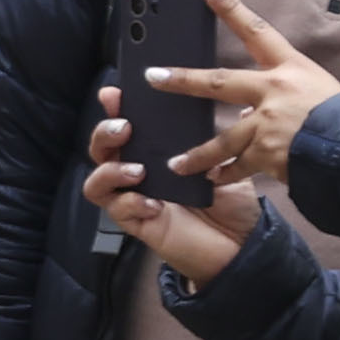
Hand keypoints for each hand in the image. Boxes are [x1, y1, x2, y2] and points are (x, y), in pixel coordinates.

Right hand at [85, 90, 245, 285]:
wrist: (242, 247)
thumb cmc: (233, 206)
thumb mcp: (229, 164)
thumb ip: (223, 138)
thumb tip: (239, 109)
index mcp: (156, 153)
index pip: (126, 126)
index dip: (114, 108)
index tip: (116, 92)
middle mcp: (140, 173)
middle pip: (101, 149)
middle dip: (104, 133)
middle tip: (124, 127)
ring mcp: (135, 199)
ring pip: (97, 181)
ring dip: (111, 170)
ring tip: (138, 170)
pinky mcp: (137, 224)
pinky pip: (116, 210)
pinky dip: (130, 202)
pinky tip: (154, 203)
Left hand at [157, 0, 339, 189]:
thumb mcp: (317, 89)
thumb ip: (281, 94)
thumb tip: (248, 107)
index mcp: (290, 68)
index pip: (256, 30)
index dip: (231, 8)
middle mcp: (274, 91)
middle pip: (218, 83)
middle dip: (183, 80)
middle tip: (153, 77)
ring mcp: (268, 124)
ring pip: (221, 140)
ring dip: (197, 154)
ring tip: (176, 163)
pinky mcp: (268, 155)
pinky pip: (238, 168)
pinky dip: (225, 176)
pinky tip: (212, 181)